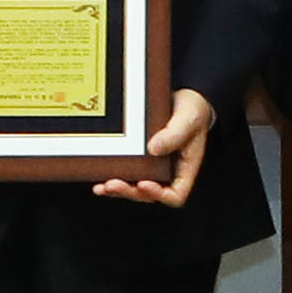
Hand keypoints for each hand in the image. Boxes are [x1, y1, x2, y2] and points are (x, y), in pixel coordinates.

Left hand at [95, 86, 217, 211]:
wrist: (183, 97)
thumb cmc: (193, 110)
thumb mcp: (189, 119)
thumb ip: (175, 134)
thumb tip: (153, 149)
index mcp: (185, 168)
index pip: (175, 195)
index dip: (159, 195)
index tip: (144, 183)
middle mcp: (168, 172)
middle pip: (149, 194)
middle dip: (130, 192)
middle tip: (113, 185)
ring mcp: (152, 167)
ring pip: (135, 188)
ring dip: (118, 190)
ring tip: (103, 186)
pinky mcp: (139, 158)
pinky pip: (126, 173)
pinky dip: (112, 177)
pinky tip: (99, 177)